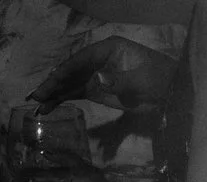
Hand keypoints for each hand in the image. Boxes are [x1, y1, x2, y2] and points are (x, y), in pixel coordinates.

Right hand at [29, 37, 178, 112]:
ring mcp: (96, 74)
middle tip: (36, 97)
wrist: (170, 93)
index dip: (65, 71)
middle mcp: (98, 59)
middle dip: (54, 83)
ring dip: (54, 93)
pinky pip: (75, 92)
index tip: (50, 83)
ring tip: (37, 106)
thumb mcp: (142, 80)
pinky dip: (62, 99)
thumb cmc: (160, 80)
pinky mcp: (97, 89)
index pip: (82, 59)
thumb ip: (119, 80)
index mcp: (109, 49)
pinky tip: (48, 108)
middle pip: (72, 70)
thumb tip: (97, 80)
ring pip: (70, 82)